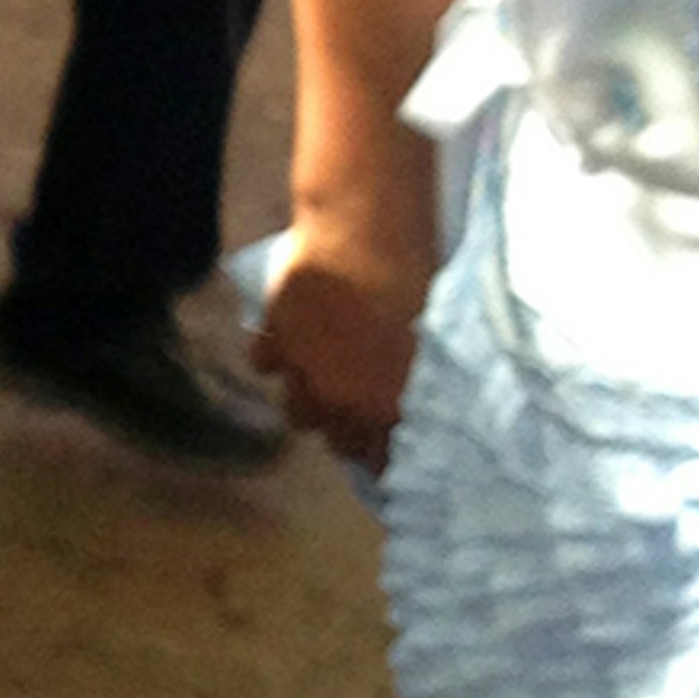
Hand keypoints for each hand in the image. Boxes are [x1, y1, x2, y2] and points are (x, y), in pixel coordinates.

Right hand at [250, 232, 430, 469]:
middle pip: (333, 439)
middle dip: (346, 429)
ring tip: (322, 381)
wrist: (365, 240)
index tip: (385, 447)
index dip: (381, 453)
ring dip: (309, 400)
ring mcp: (300, 373)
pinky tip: (289, 340)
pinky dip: (275, 356)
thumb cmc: (416, 287)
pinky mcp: (273, 340)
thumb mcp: (435, 343)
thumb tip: (415, 402)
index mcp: (383, 407)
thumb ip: (418, 382)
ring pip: (295, 411)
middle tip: (358, 407)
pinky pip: (263, 365)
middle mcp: (337, 401)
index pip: (376, 456)